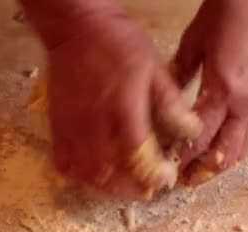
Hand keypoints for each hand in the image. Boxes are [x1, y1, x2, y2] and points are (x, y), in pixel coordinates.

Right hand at [27, 6, 199, 197]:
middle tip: (146, 187)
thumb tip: (191, 130)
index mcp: (123, 109)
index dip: (155, 175)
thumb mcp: (154, 66)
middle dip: (132, 189)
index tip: (166, 178)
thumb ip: (171, 102)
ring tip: (122, 184)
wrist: (75, 27)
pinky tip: (92, 171)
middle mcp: (95, 124)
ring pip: (86, 175)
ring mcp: (72, 128)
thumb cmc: (116, 42)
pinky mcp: (57, 126)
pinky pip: (63, 162)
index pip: (140, 156)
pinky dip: (78, 174)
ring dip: (106, 188)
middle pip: (111, 175)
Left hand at [172, 0, 247, 184]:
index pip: (198, 137)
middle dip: (201, 172)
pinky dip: (231, 147)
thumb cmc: (225, 16)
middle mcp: (245, 103)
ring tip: (197, 173)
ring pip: (241, 148)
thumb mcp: (193, 44)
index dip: (181, 157)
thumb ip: (178, 78)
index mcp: (223, 90)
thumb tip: (163, 103)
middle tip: (181, 182)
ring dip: (219, 164)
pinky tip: (215, 149)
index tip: (165, 169)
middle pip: (224, 153)